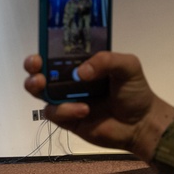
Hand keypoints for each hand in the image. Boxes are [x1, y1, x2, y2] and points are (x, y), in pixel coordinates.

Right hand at [23, 51, 173, 161]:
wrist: (141, 124)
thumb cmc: (135, 92)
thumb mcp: (128, 66)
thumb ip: (106, 60)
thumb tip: (80, 72)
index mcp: (83, 63)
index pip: (58, 53)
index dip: (45, 49)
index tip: (42, 48)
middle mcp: (70, 80)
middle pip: (41, 71)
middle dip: (32, 68)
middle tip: (36, 67)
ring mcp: (67, 99)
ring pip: (40, 92)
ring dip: (38, 87)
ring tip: (44, 85)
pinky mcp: (67, 119)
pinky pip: (54, 113)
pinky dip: (65, 110)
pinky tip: (84, 110)